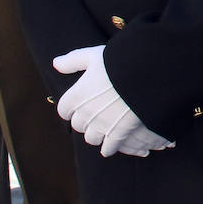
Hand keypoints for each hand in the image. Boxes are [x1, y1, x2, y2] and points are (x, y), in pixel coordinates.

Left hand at [54, 45, 174, 157]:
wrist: (147, 72)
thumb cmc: (119, 61)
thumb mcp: (94, 55)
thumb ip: (74, 61)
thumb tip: (55, 63)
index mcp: (75, 96)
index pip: (64, 110)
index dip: (73, 106)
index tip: (83, 101)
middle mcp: (85, 114)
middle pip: (79, 125)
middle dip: (86, 120)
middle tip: (98, 111)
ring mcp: (101, 126)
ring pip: (92, 138)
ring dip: (98, 133)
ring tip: (107, 125)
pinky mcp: (118, 134)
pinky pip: (109, 148)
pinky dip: (110, 147)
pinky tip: (114, 143)